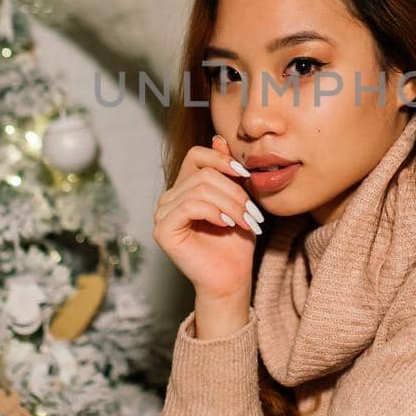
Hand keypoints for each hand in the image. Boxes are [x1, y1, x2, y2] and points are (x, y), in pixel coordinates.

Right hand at [153, 133, 261, 299]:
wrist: (232, 277)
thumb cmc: (235, 242)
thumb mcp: (237, 199)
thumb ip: (227, 171)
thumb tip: (218, 138)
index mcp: (184, 188)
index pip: (197, 155)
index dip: (222, 160)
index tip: (246, 176)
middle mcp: (169, 198)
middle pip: (203, 173)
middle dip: (234, 191)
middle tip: (253, 212)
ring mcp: (162, 214)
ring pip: (200, 189)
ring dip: (230, 204)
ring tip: (245, 221)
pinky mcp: (163, 230)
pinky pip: (190, 206)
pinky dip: (214, 212)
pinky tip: (227, 224)